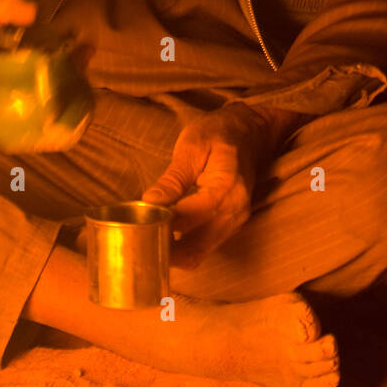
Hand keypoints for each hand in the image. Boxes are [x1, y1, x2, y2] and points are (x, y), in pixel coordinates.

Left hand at [141, 104, 271, 268]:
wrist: (249, 132)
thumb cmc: (218, 133)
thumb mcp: (192, 146)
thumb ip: (173, 179)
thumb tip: (149, 203)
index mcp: (226, 189)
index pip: (188, 219)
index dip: (160, 225)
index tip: (137, 222)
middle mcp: (235, 212)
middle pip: (194, 250)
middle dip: (163, 250)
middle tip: (137, 237)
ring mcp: (236, 222)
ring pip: (198, 254)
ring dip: (172, 252)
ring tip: (146, 235)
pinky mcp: (230, 226)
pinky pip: (203, 247)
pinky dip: (182, 247)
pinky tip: (164, 233)